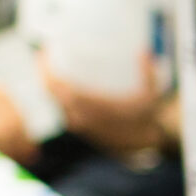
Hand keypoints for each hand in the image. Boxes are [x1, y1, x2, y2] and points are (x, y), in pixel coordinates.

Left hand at [40, 51, 164, 156]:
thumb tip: (144, 50)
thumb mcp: (151, 95)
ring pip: (56, 103)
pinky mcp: (82, 128)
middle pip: (52, 94)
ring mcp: (81, 124)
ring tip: (49, 69)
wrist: (142, 145)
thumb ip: (147, 73)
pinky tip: (61, 88)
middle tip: (44, 56)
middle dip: (44, 75)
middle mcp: (83, 116)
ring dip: (49, 87)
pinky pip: (63, 110)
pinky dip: (58, 98)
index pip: (62, 88)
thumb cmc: (146, 119)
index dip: (49, 71)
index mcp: (95, 107)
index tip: (46, 53)